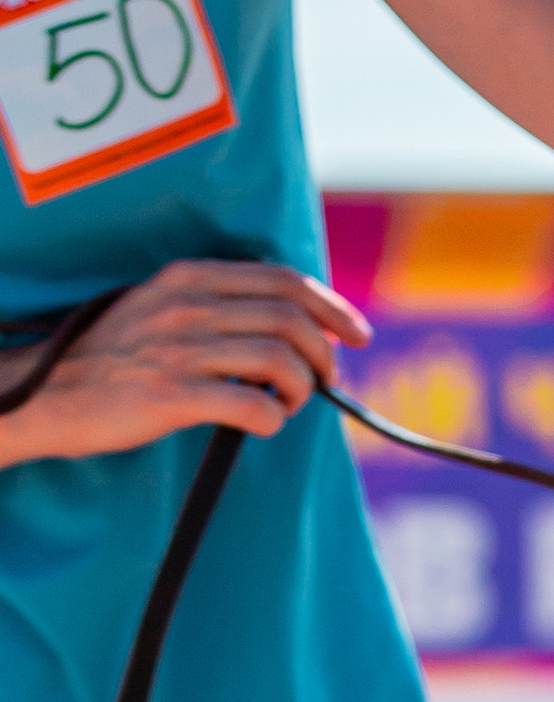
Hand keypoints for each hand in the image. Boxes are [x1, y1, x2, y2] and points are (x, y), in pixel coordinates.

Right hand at [0, 260, 369, 466]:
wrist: (49, 391)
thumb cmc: (115, 359)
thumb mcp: (161, 308)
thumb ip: (215, 305)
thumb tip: (286, 323)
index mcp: (189, 277)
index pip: (283, 279)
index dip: (332, 306)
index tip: (357, 333)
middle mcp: (188, 305)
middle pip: (291, 319)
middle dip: (324, 354)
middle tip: (325, 381)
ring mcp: (180, 350)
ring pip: (280, 360)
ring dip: (302, 389)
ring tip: (290, 405)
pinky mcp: (172, 396)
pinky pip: (253, 406)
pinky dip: (275, 419)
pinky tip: (265, 423)